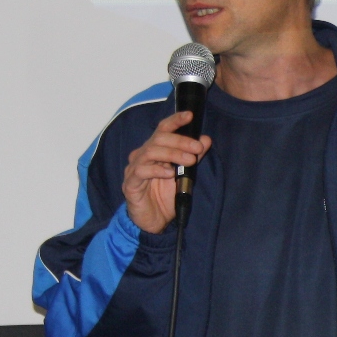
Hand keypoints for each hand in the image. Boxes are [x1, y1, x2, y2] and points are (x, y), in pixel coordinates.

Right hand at [123, 109, 210, 233]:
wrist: (153, 221)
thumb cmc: (165, 196)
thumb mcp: (185, 176)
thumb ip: (193, 157)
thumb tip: (205, 139)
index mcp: (155, 150)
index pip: (163, 129)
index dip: (175, 120)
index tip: (190, 115)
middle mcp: (142, 155)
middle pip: (159, 139)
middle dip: (180, 141)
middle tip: (197, 148)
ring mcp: (134, 169)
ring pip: (150, 152)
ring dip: (173, 154)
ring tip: (190, 161)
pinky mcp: (130, 183)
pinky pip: (141, 171)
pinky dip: (157, 170)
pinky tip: (169, 174)